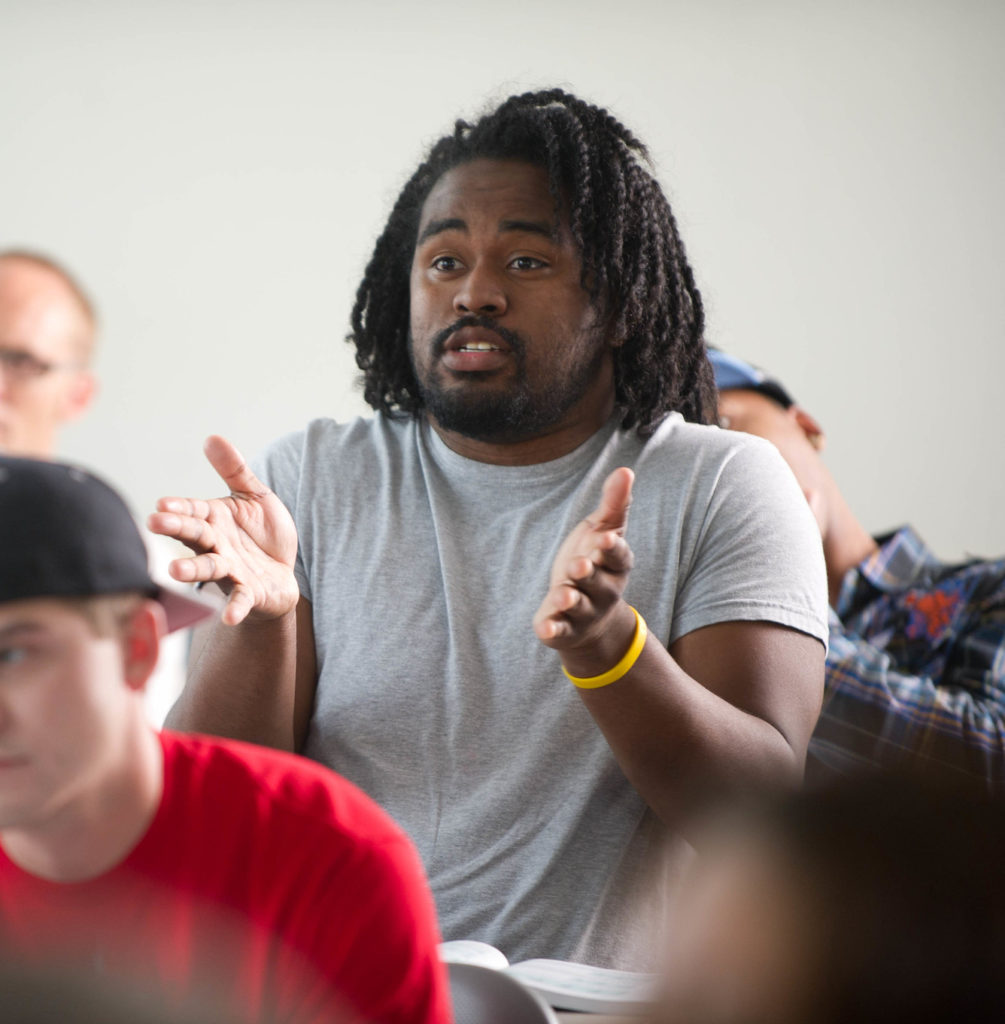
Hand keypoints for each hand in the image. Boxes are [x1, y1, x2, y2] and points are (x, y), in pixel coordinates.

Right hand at [148, 435, 298, 625]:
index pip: (193, 511)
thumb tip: (212, 437)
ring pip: (209, 569)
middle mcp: (217, 546)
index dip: (179, 507)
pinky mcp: (249, 593)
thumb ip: (235, 471)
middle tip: (155, 522)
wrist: (283, 572)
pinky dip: (234, 608)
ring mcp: (231, 571)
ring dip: (193, 570)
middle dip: (176, 529)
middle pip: (195, 536)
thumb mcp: (254, 496)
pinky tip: (229, 618)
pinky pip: (240, 600)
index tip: (162, 504)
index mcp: (215, 520)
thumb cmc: (263, 534)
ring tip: (176, 570)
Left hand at [533, 467, 636, 668]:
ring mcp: (583, 611)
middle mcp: (602, 590)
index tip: (607, 539)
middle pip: (597, 582)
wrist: (590, 618)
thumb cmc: (596, 562)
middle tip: (579, 565)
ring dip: (571, 601)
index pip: (618, 556)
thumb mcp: (603, 531)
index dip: (613, 548)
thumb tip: (626, 470)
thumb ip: (614, 505)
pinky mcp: (563, 628)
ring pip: (579, 606)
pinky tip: (546, 629)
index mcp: (614, 565)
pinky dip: (553, 630)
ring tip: (563, 595)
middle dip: (588, 574)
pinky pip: (560, 631)